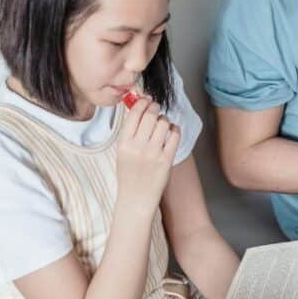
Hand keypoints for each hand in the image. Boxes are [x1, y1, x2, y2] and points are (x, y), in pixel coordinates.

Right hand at [115, 95, 180, 213]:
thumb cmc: (129, 175)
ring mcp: (153, 153)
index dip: (141, 103)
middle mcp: (138, 147)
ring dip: (165, 120)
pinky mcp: (166, 160)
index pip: (134, 115)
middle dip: (155, 108)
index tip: (146, 99)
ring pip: (163, 123)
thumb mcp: (122, 153)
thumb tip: (139, 110)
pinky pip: (174, 135)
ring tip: (163, 124)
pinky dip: (175, 130)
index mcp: (124, 144)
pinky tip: (172, 131)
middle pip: (150, 116)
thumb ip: (130, 133)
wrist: (136, 199)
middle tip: (156, 108)